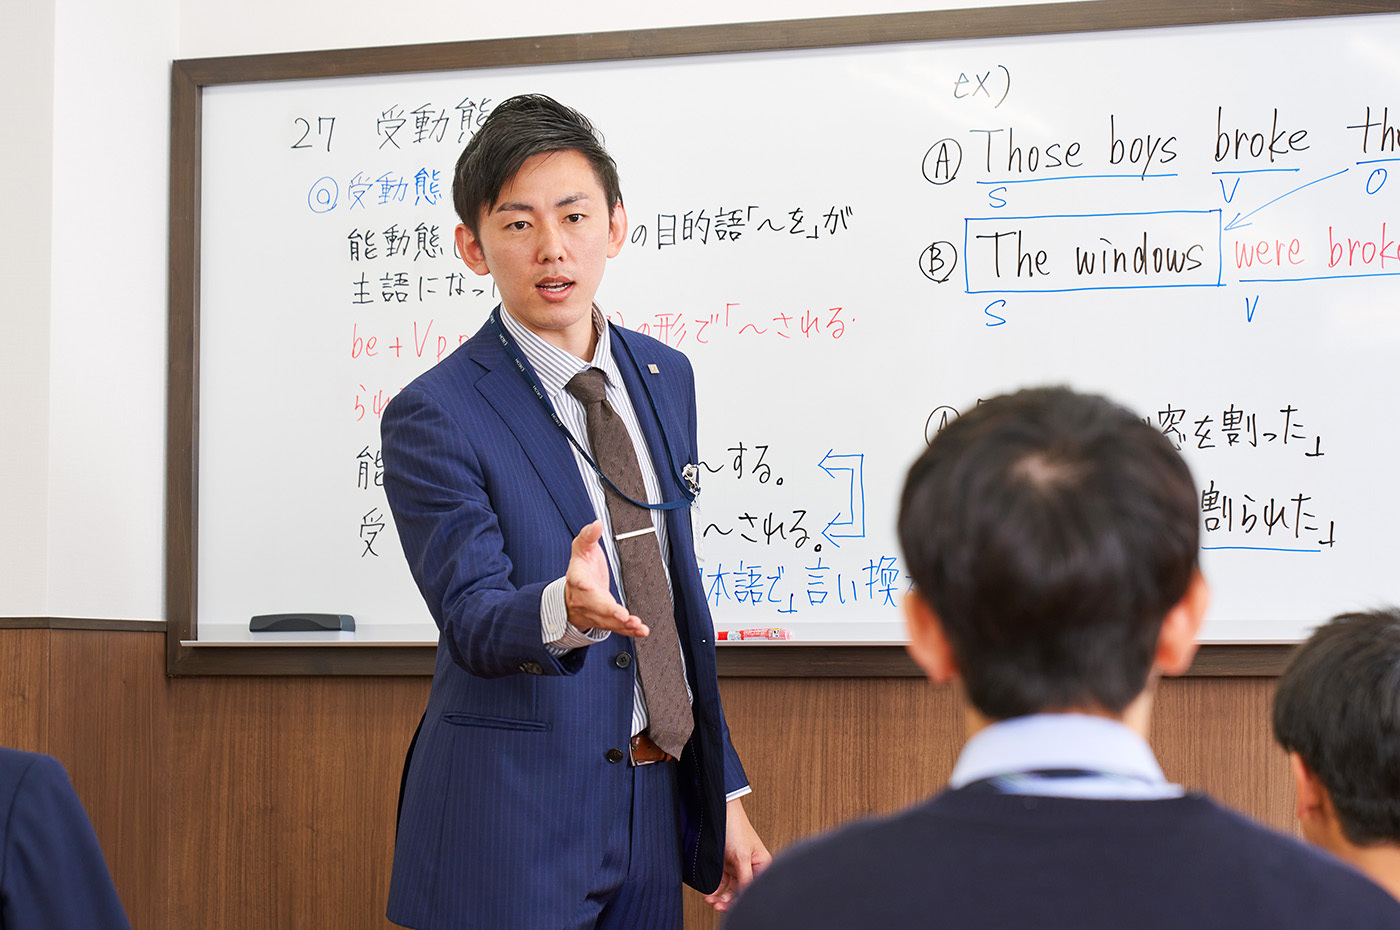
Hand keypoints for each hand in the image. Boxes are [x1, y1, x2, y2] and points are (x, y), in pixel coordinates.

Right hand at [564, 521, 649, 636]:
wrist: (574, 594)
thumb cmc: (581, 568)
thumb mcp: (582, 548)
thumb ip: (588, 536)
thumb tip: (597, 523)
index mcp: (577, 577)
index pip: (577, 579)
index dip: (581, 583)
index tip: (586, 585)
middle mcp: (584, 598)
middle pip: (595, 605)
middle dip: (609, 611)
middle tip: (622, 615)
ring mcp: (594, 612)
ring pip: (607, 620)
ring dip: (622, 624)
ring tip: (636, 624)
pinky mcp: (605, 620)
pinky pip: (616, 627)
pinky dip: (629, 630)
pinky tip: (641, 630)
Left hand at [704, 798, 770, 911]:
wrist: (718, 811)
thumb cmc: (735, 826)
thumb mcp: (742, 856)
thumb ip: (745, 879)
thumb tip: (746, 896)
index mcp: (762, 864)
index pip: (753, 888)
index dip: (742, 899)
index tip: (729, 905)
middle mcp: (751, 867)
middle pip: (742, 891)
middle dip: (729, 900)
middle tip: (717, 904)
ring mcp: (737, 866)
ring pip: (730, 889)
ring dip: (720, 896)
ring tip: (711, 899)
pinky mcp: (725, 864)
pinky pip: (721, 882)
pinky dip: (715, 888)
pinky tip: (709, 891)